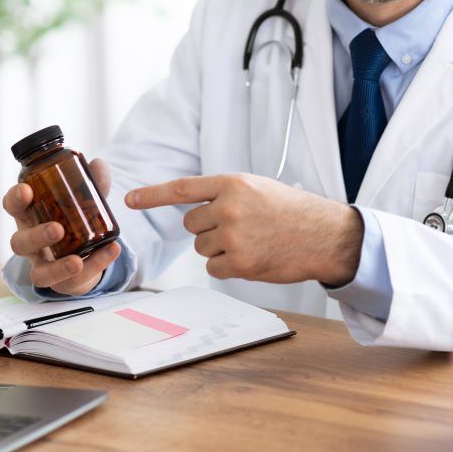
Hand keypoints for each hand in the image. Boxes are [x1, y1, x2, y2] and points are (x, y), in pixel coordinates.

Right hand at [2, 158, 120, 295]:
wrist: (85, 254)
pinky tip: (111, 251)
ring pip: (39, 273)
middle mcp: (30, 243)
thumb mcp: (83, 200)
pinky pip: (72, 282)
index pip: (13, 206)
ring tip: (77, 260)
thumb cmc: (73, 220)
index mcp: (30, 216)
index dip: (15, 199)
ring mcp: (44, 265)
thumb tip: (98, 164)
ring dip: (58, 267)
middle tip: (57, 229)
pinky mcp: (63, 282)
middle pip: (19, 243)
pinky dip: (94, 266)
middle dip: (36, 236)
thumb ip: (91, 184)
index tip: (26, 190)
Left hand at [125, 173, 363, 283]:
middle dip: (207, 229)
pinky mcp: (239, 261)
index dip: (152, 195)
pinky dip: (228, 266)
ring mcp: (233, 235)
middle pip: (191, 224)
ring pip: (202, 247)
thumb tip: (192, 211)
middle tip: (239, 228)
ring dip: (219, 248)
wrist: (324, 235)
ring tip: (252, 241)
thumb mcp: (258, 189)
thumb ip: (225, 194)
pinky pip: (213, 268)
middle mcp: (229, 207)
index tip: (128, 201)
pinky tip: (253, 257)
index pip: (182, 189)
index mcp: (233, 183)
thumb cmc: (292, 211)